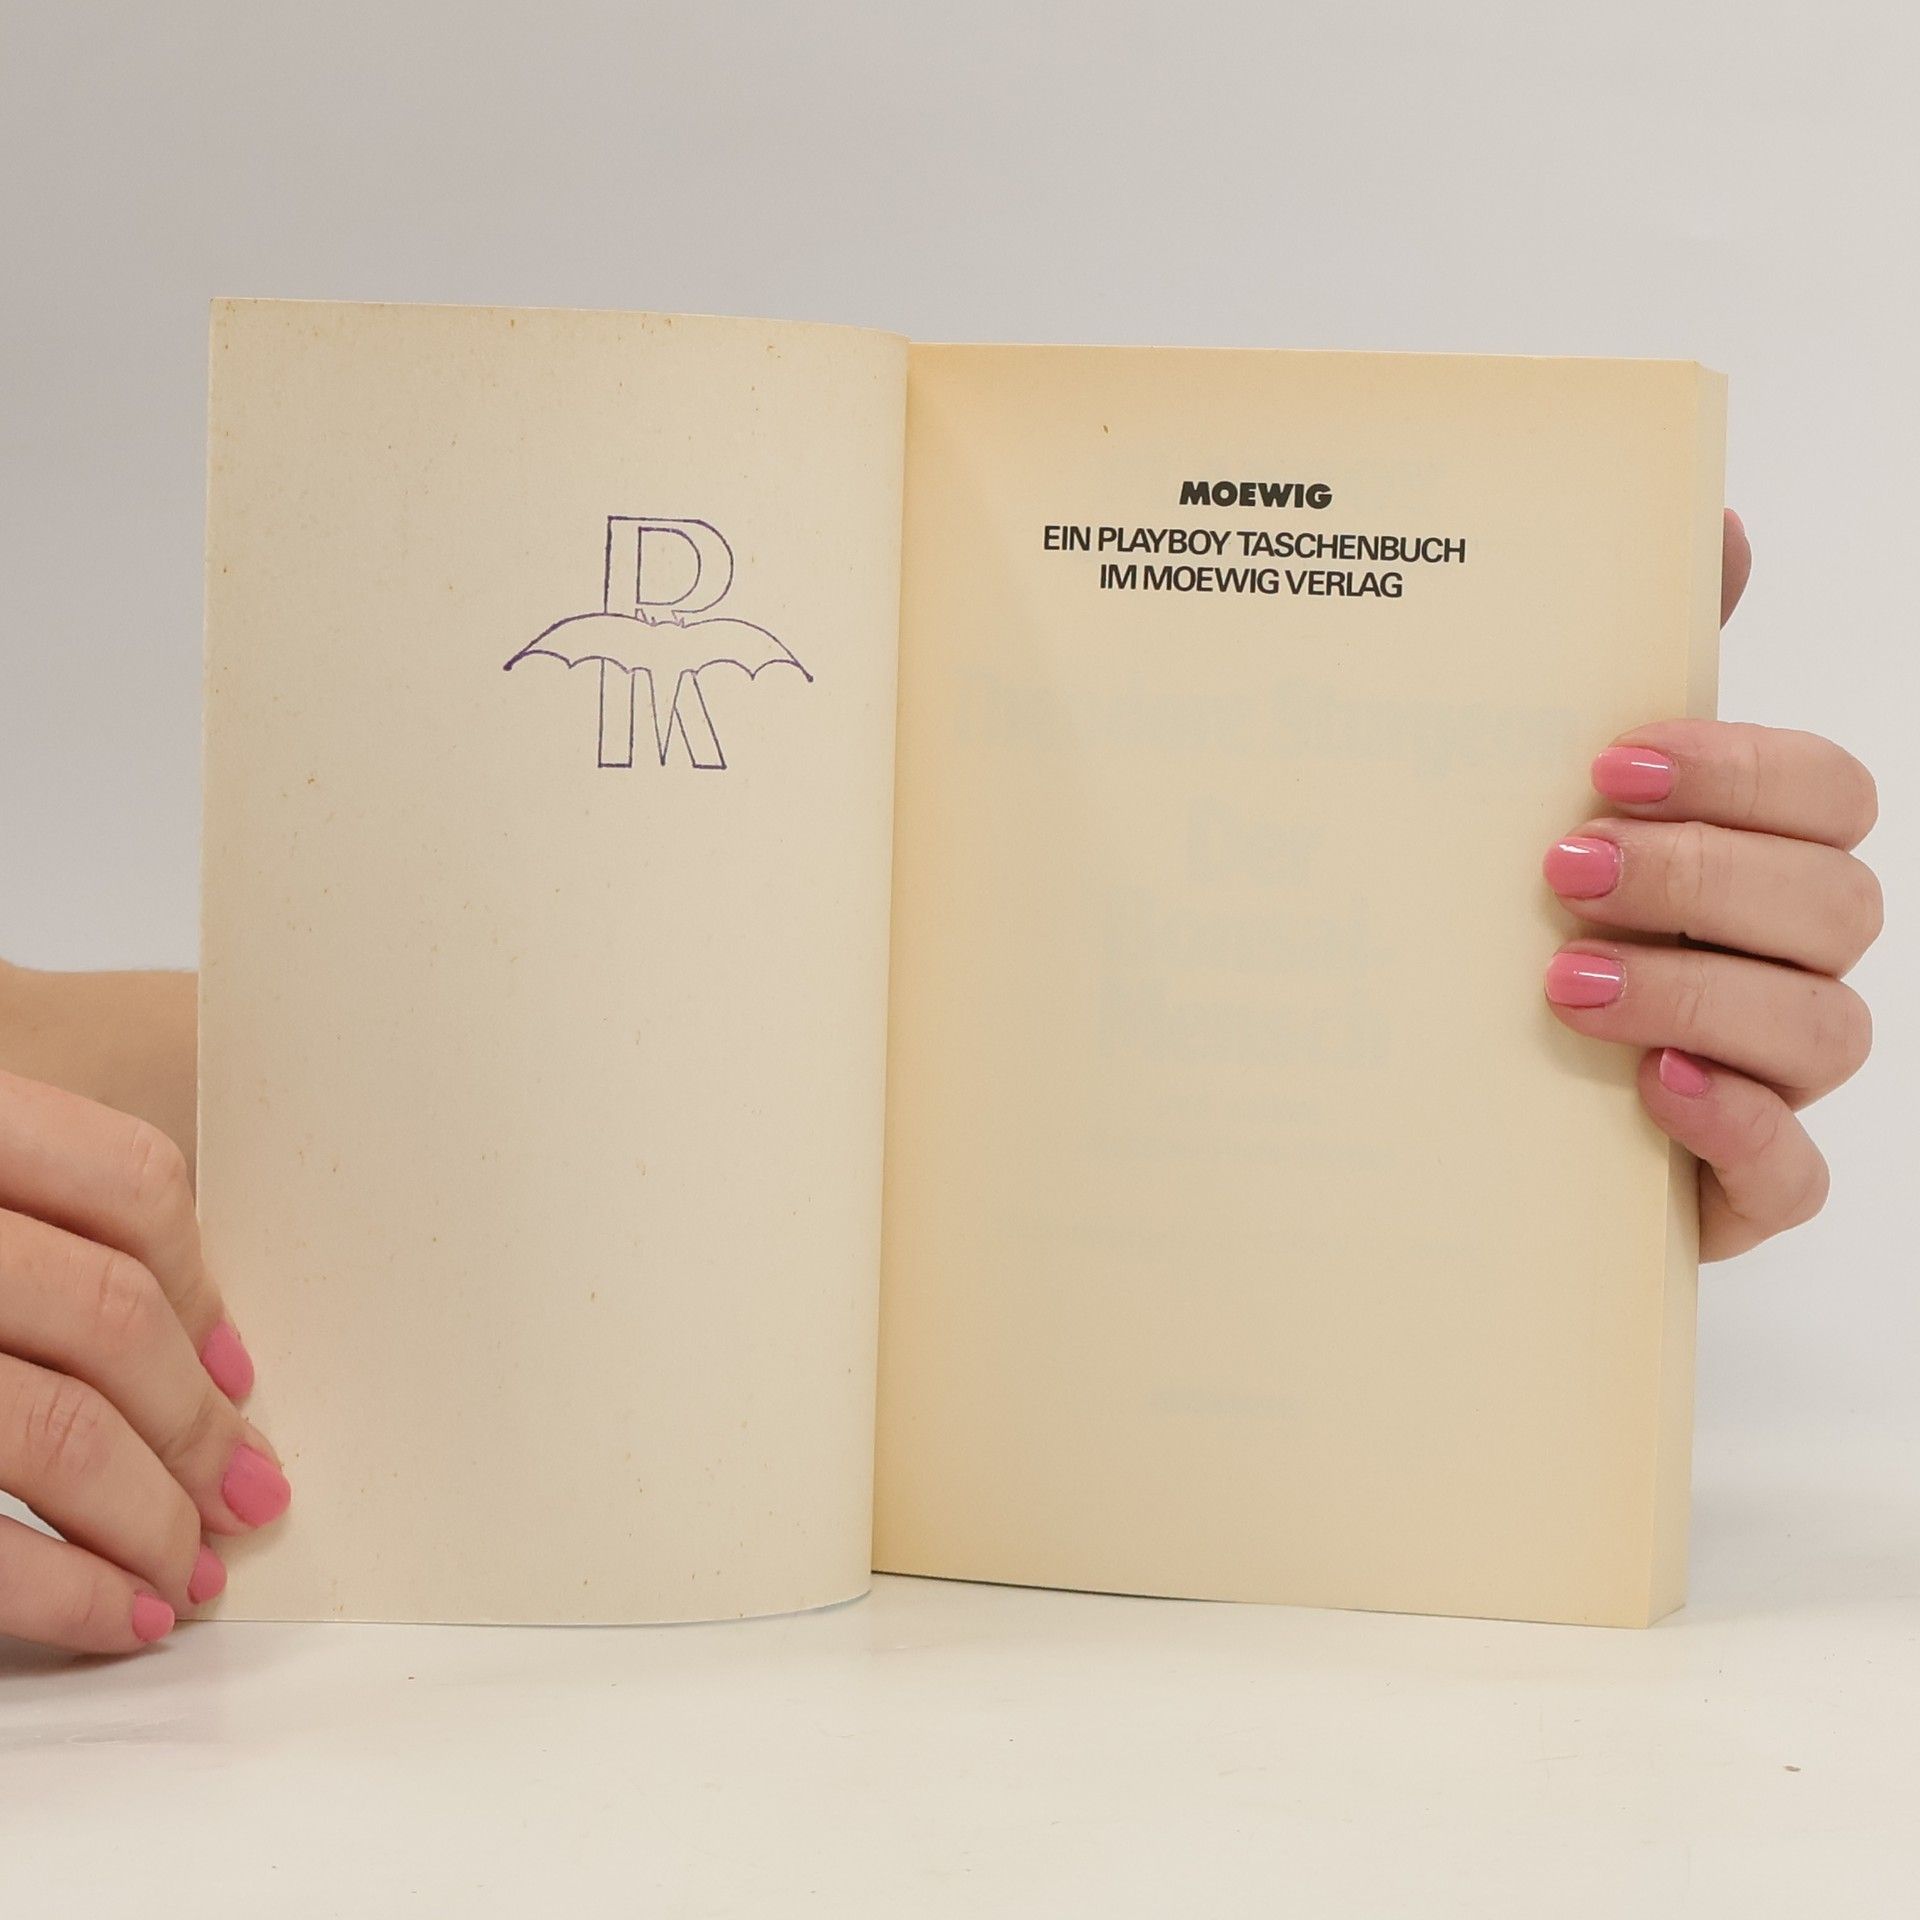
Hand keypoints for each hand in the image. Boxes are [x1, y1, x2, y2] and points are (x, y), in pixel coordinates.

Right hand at [0, 1067, 288, 1652]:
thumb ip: (34, 1220)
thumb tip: (200, 1347)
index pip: (128, 1180)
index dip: (202, 1285)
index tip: (238, 1372)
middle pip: (105, 1314)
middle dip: (195, 1423)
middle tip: (246, 1494)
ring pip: (58, 1430)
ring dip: (150, 1519)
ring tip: (188, 1571)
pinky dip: (66, 1592)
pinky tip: (122, 1616)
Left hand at [1542, 510, 1880, 1259]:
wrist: (1436, 1100)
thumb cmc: (1503, 933)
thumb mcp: (1531, 801)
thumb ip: (1624, 669)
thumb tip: (1719, 518)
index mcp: (1746, 859)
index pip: (1826, 793)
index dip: (1743, 771)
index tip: (1609, 763)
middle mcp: (1777, 960)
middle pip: (1835, 900)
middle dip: (1702, 875)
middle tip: (1562, 870)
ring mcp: (1769, 1077)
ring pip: (1827, 1027)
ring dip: (1701, 992)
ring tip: (1564, 983)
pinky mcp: (1737, 1185)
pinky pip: (1794, 1173)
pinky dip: (1740, 1129)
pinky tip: (1653, 1092)